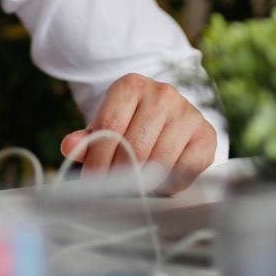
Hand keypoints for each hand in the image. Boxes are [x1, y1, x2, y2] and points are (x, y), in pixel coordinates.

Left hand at [60, 74, 217, 195]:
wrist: (170, 115)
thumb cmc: (133, 121)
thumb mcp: (108, 121)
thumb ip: (89, 136)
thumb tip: (69, 146)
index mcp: (132, 85)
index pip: (110, 126)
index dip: (98, 159)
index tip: (91, 180)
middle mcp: (162, 94)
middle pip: (135, 146)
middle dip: (119, 174)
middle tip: (111, 190)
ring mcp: (187, 113)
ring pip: (159, 161)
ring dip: (143, 182)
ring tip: (133, 187)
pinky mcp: (206, 135)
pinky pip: (183, 171)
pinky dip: (168, 185)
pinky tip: (158, 182)